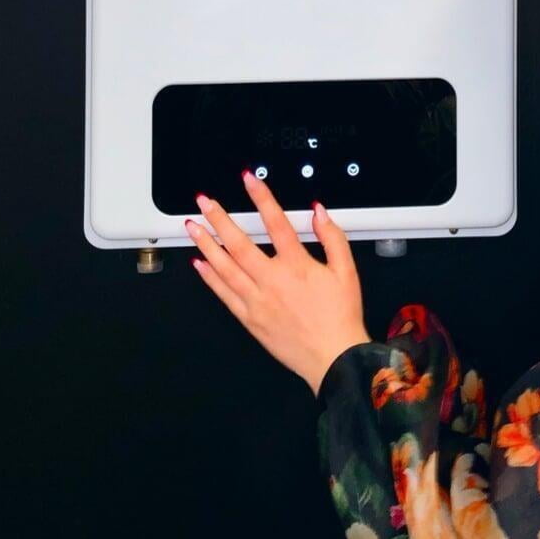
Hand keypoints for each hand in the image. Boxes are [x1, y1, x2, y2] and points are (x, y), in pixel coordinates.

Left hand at [187, 174, 371, 395]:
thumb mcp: (347, 272)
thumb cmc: (340, 317)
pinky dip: (210, 278)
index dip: (261, 197)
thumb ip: (333, 237)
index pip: (276, 222)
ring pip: (225, 267)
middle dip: (218, 218)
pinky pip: (224, 294)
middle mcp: (272, 281)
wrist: (333, 358)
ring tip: (193, 226)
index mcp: (297, 266)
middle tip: (204, 201)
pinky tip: (200, 263)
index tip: (249, 180)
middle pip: (239, 243)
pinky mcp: (250, 319)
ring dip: (206, 244)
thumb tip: (319, 213)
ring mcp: (257, 301)